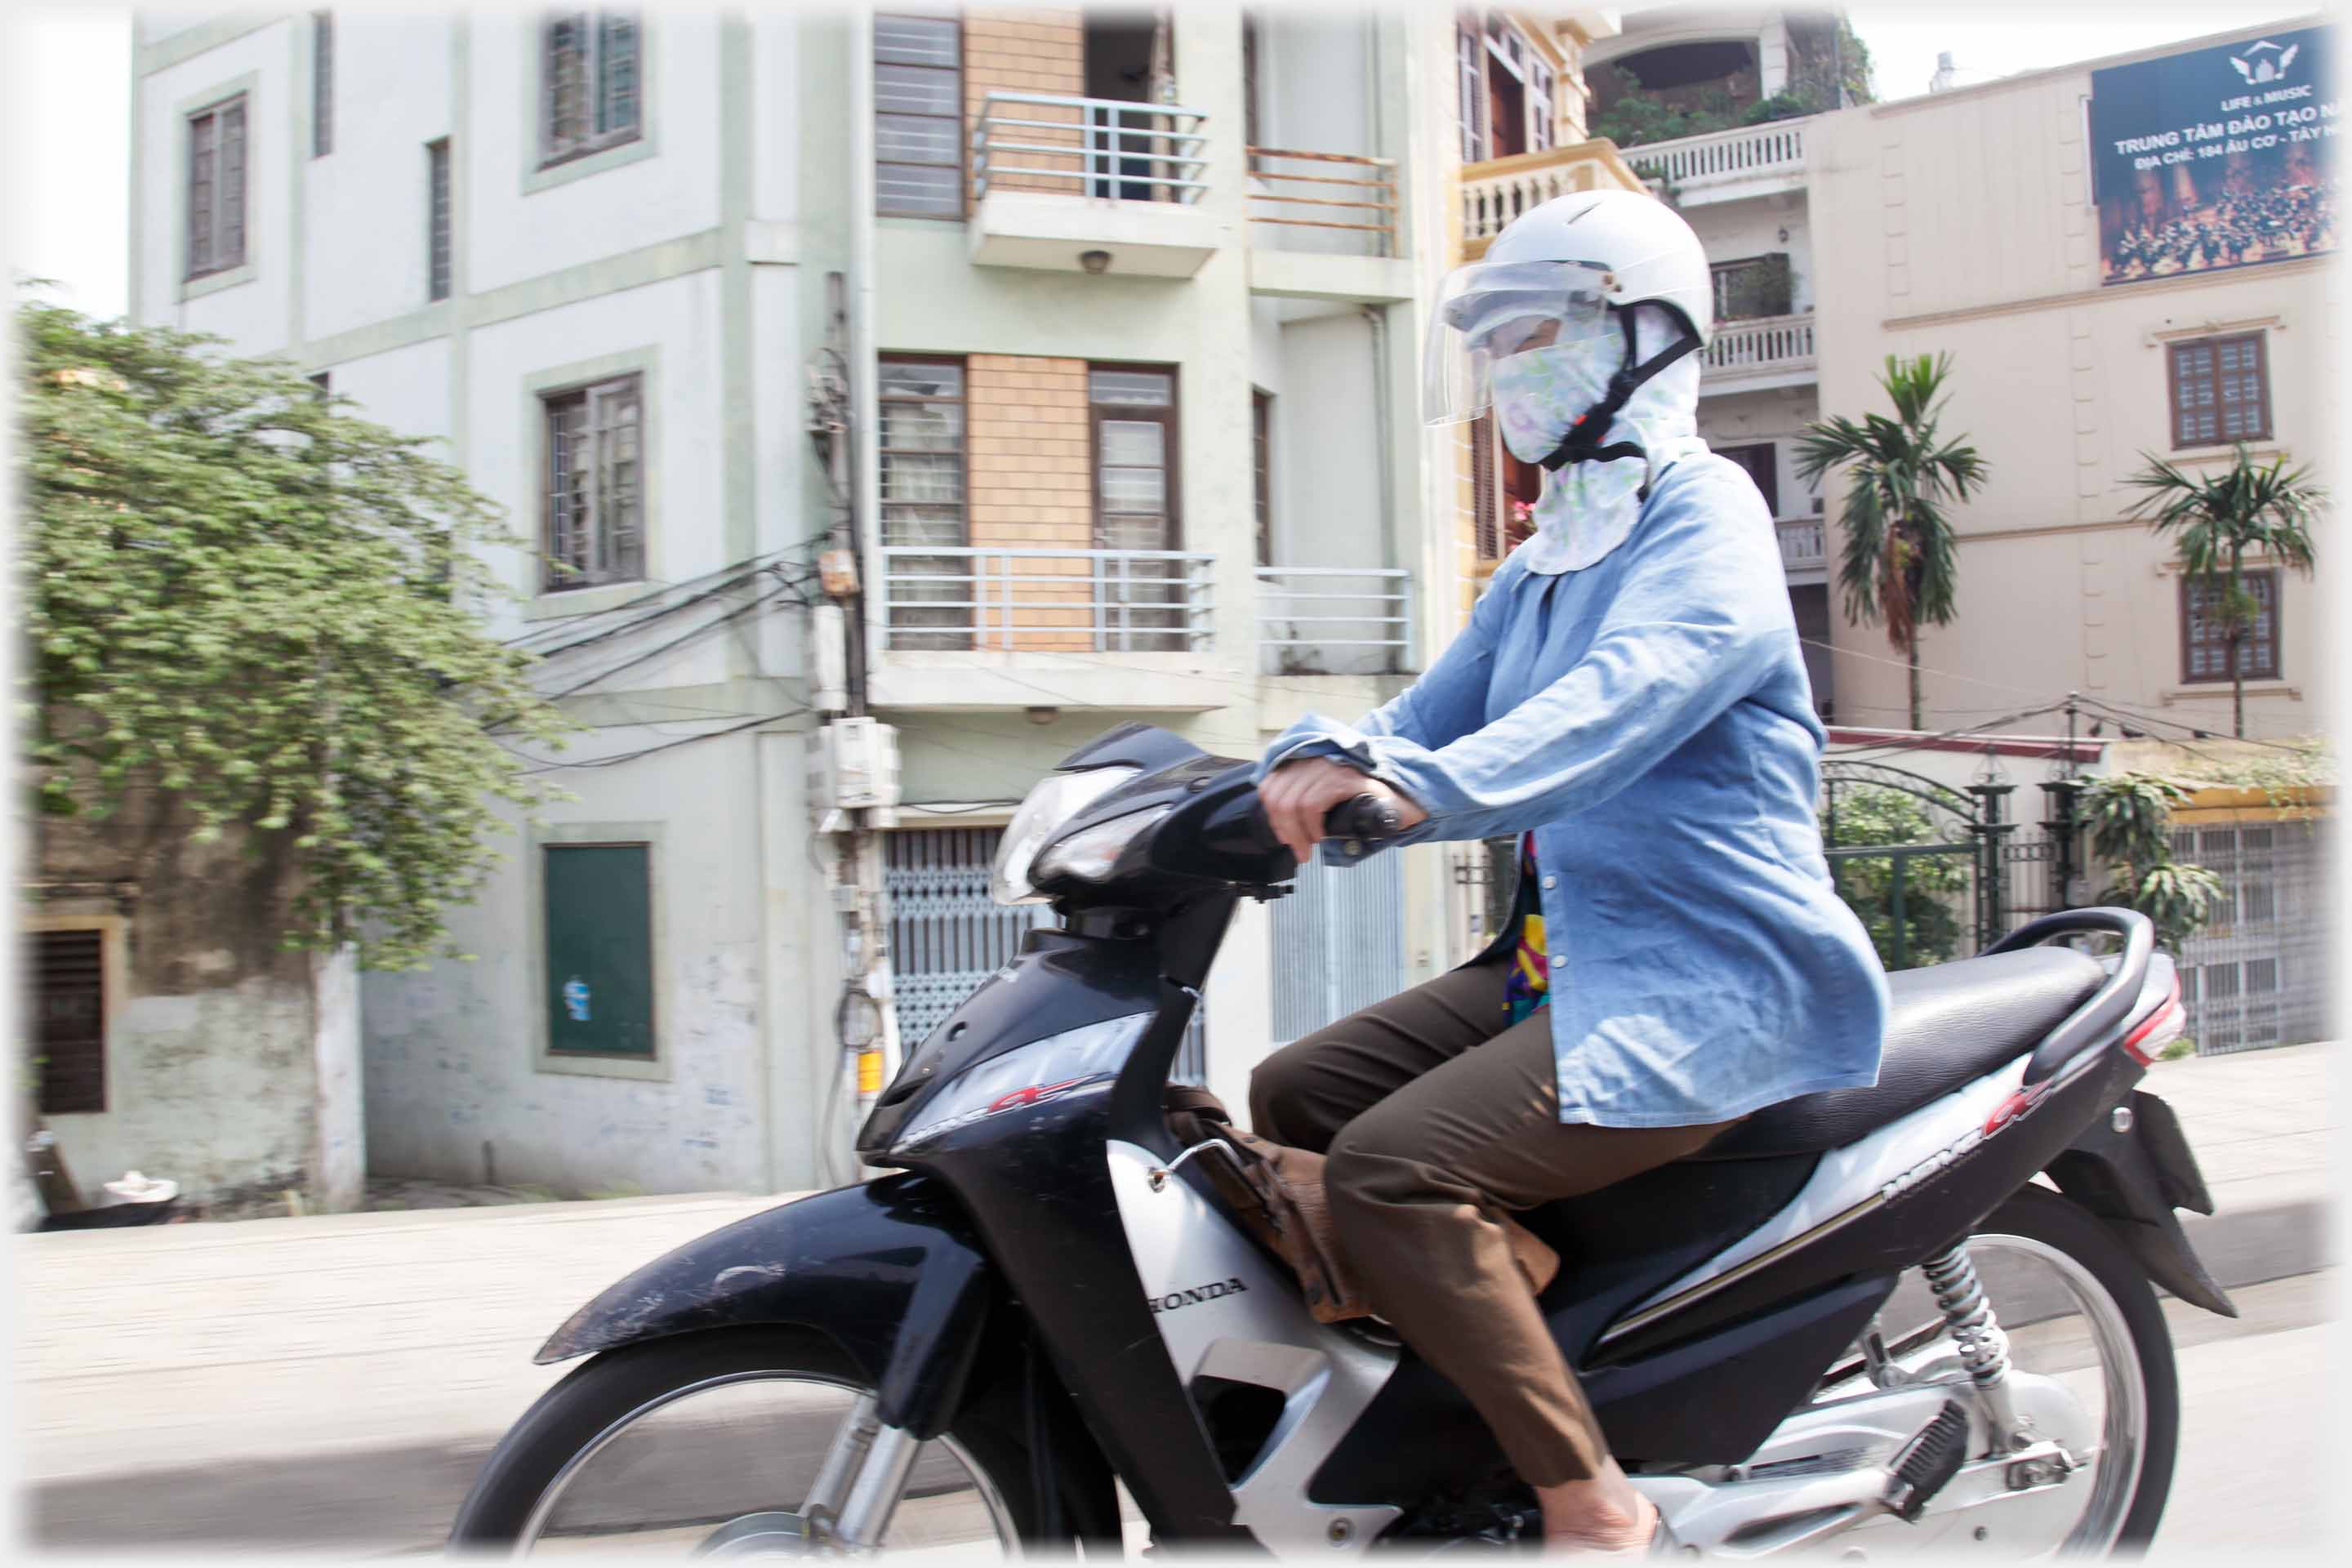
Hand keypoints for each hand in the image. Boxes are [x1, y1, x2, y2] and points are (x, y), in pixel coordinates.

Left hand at [1259, 758, 1428, 865]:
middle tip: (1298, 849)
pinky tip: (1321, 836)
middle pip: (1278, 795)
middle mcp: (1315, 758)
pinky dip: (1312, 825)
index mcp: (1307, 760)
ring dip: (1297, 833)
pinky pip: (1313, 803)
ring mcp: (1331, 765)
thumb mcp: (1328, 799)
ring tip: (1309, 848)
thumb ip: (1303, 800)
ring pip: (1293, 802)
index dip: (1272, 814)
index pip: (1270, 784)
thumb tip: (1280, 824)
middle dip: (1284, 829)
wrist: (1403, 801)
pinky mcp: (1345, 777)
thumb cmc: (1365, 804)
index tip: (1285, 836)